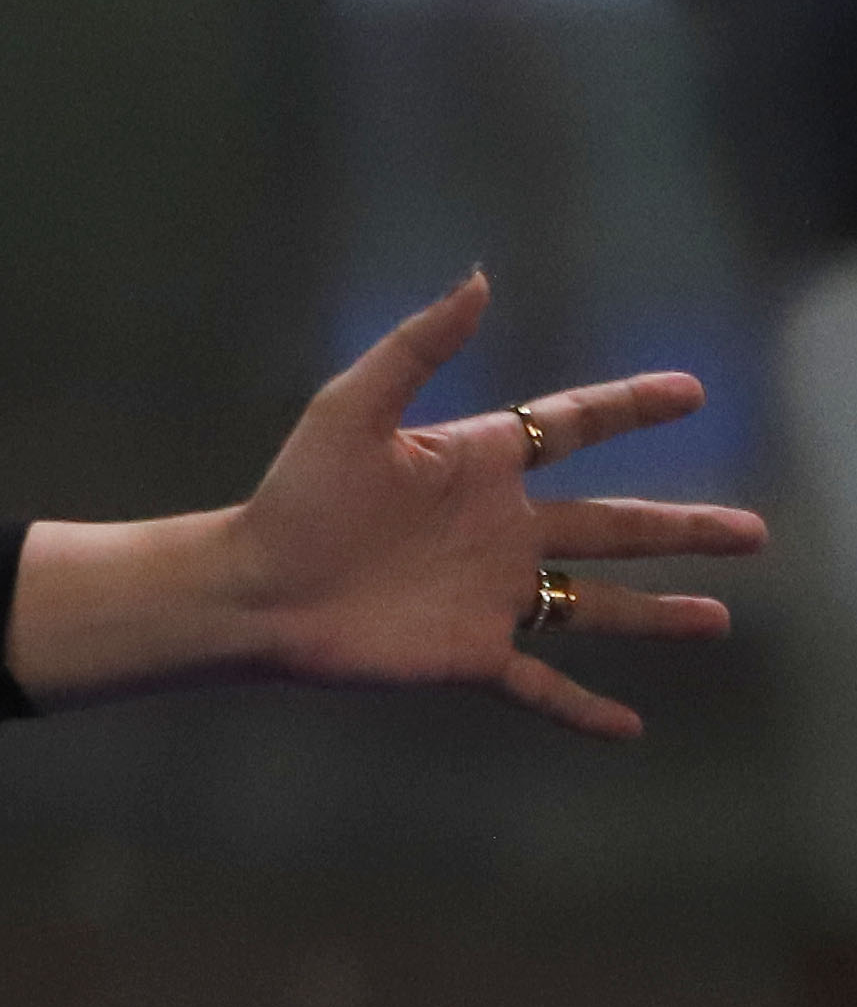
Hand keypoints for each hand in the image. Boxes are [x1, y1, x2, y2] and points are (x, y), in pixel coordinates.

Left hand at [19, 273, 767, 736]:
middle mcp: (499, 530)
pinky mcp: (470, 655)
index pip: (571, 427)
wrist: (253, 588)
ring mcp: (490, 596)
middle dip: (683, 528)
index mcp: (477, 466)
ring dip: (657, 615)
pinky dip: (582, 708)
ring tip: (720, 618)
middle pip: (613, 524)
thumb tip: (480, 278)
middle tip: (754, 532)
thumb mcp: (353, 408)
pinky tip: (629, 728)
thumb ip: (419, 345)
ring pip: (594, 605)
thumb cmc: (295, 496)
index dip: (629, 407)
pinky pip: (541, 684)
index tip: (691, 391)